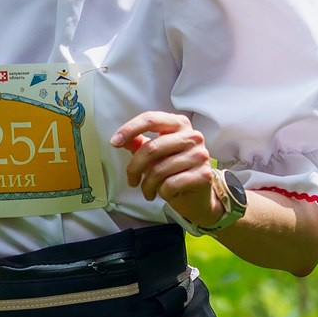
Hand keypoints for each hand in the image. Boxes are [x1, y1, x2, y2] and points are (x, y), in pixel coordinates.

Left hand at [111, 109, 219, 233]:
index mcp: (179, 124)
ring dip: (147, 185)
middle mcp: (192, 136)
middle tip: (131, 181)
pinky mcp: (203, 175)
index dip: (129, 129)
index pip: (151, 119)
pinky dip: (161, 192)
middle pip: (151, 148)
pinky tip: (164, 194)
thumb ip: (139, 144)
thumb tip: (120, 139)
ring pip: (159, 170)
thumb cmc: (175, 171)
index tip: (114, 142)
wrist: (198, 196)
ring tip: (148, 191)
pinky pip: (170, 184)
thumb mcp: (156, 155)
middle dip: (134, 168)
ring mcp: (200, 155)